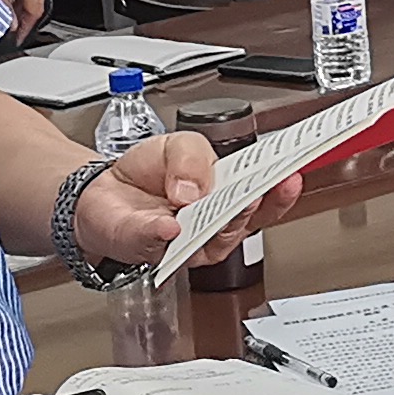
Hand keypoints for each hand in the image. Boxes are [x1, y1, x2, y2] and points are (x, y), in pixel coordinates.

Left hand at [72, 130, 301, 271]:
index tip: (291, 176)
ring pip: (208, 240)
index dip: (280, 190)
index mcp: (226, 194)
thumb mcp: (176, 145)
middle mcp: (211, 224)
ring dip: (216, 224)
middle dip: (251, 207)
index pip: (263, 197)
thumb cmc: (147, 173)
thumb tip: (196, 186)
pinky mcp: (149, 249)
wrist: (102, 191)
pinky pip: (159, 245)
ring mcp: (185, 242)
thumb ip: (192, 156)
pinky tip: (169, 225)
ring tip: (225, 204)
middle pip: (241, 223)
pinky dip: (163, 234)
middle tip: (259, 190)